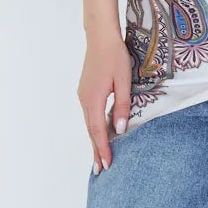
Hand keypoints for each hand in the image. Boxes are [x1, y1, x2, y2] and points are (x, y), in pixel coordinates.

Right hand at [79, 36, 132, 172]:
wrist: (100, 37)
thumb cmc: (115, 56)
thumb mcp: (124, 81)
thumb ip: (122, 106)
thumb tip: (120, 129)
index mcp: (93, 99)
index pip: (98, 130)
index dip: (103, 149)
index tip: (107, 165)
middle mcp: (84, 100)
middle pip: (91, 131)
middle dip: (96, 151)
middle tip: (100, 171)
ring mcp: (83, 95)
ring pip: (89, 124)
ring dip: (94, 141)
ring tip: (99, 158)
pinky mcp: (86, 91)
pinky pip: (89, 115)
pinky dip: (93, 129)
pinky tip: (98, 135)